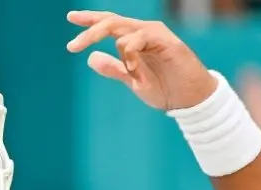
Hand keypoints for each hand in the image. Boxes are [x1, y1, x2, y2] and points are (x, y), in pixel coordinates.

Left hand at [66, 11, 217, 110]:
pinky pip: (139, 39)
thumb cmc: (165, 88)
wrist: (190, 100)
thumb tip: (90, 58)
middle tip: (72, 47)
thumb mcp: (132, 80)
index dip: (89, 19)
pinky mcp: (166, 41)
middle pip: (110, 22)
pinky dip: (131, 54)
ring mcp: (155, 34)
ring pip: (123, 29)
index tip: (70, 17)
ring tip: (131, 72)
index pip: (108, 24)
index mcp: (135, 39)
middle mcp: (143, 32)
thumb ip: (113, 69)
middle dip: (89, 32)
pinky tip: (135, 69)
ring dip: (119, 51)